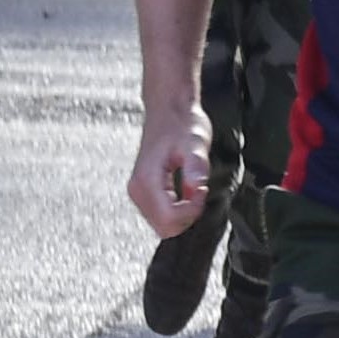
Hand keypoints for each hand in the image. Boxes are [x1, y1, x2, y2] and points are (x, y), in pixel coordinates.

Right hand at [127, 106, 212, 237]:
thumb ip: (196, 165)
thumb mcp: (196, 141)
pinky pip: (161, 214)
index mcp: (147, 180)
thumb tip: (197, 186)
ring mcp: (137, 192)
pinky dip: (177, 207)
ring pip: (162, 224)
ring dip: (182, 211)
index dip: (192, 210)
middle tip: (197, 186)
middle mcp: (137, 190)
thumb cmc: (182, 123)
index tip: (201, 187)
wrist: (167, 110)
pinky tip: (183, 186)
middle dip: (187, 214)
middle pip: (165, 228)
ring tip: (190, 183)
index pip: (169, 219)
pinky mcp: (141, 192)